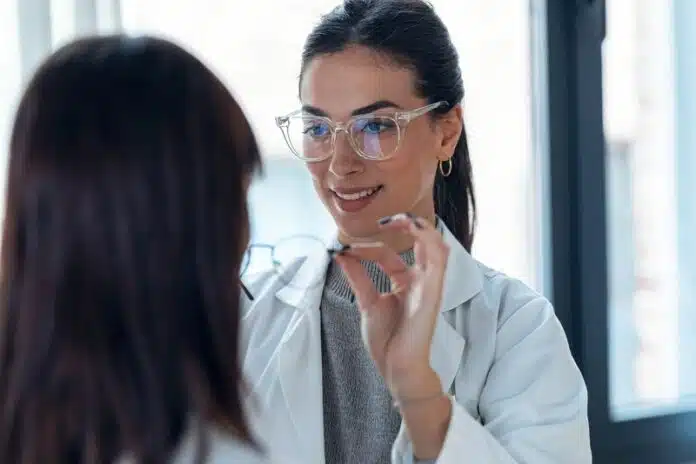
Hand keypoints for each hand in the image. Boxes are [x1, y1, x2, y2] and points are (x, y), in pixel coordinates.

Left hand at [334, 213, 448, 397]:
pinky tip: (415, 230)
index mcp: (406, 281)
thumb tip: (343, 255)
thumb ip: (358, 277)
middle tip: (383, 219)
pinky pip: (439, 261)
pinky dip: (429, 241)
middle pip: (421, 241)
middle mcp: (420, 280)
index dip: (366, 248)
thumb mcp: (367, 302)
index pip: (388, 253)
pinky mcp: (433, 292)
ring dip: (421, 227)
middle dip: (404, 223)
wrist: (396, 368)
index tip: (345, 250)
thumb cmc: (388, 341)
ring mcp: (428, 285)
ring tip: (400, 220)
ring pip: (437, 245)